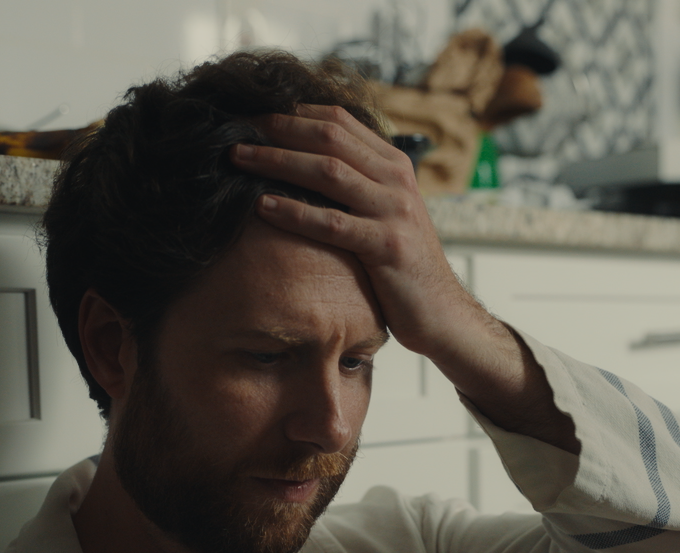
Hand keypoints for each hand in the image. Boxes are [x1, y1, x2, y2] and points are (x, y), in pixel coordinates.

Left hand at [231, 107, 578, 450]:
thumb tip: (306, 166)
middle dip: (279, 130)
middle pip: (330, 138)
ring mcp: (393, 211)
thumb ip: (357, 186)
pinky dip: (294, 212)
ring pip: (328, 172)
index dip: (294, 114)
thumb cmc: (402, 267)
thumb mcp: (385, 214)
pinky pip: (332, 223)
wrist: (442, 312)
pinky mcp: (386, 247)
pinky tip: (263, 206)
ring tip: (239, 159)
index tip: (255, 116)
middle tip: (237, 130)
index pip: (340, 121)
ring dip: (278, 161)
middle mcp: (396, 180)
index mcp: (394, 165)